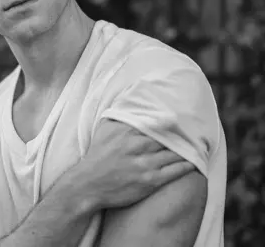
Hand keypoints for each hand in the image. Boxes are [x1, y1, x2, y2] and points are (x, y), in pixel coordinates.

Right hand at [74, 118, 194, 210]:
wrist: (88, 184)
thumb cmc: (97, 156)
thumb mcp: (104, 130)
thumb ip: (119, 117)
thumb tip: (130, 102)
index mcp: (127, 130)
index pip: (155, 121)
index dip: (170, 120)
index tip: (181, 117)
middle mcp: (137, 145)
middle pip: (167, 136)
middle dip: (181, 134)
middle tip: (196, 131)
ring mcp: (145, 163)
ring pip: (173, 152)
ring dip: (186, 149)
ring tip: (198, 145)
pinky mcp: (150, 180)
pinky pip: (175, 171)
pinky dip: (186, 165)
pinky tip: (193, 162)